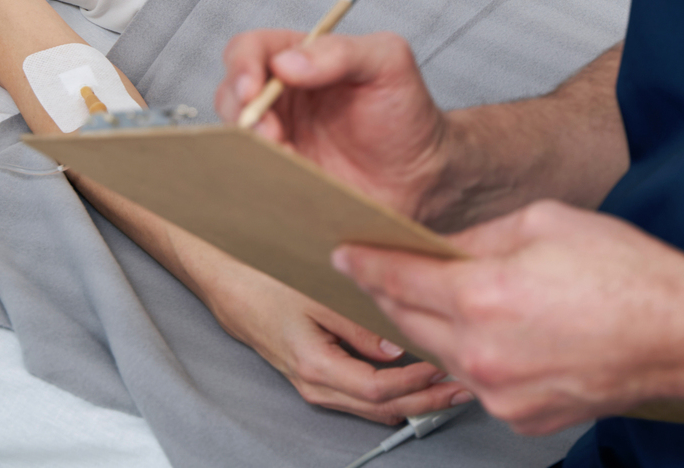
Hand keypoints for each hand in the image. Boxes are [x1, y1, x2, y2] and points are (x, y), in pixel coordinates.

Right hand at [189, 248, 465, 424]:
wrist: (220, 274)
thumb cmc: (257, 277)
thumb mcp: (314, 294)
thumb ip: (357, 323)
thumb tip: (398, 347)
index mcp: (314, 367)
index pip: (380, 391)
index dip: (418, 384)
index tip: (448, 369)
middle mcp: (313, 384)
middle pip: (380, 408)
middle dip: (426, 401)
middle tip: (463, 388)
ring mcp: (311, 383)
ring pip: (371, 406)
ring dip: (411, 398)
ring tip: (447, 384)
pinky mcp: (312, 372)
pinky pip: (359, 394)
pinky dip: (391, 390)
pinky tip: (411, 374)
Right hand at [216, 30, 450, 220]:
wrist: (424, 176)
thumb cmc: (406, 112)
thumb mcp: (388, 63)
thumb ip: (342, 52)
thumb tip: (286, 63)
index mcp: (300, 60)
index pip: (250, 50)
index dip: (242, 66)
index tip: (253, 90)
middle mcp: (282, 98)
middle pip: (231, 94)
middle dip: (241, 112)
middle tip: (270, 132)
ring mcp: (278, 139)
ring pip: (235, 137)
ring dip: (250, 147)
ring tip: (286, 158)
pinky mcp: (281, 176)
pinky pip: (251, 175)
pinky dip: (258, 176)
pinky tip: (287, 179)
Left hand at [333, 200, 683, 435]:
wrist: (682, 336)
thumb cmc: (628, 276)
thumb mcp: (543, 223)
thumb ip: (478, 238)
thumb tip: (442, 249)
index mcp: (483, 296)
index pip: (398, 278)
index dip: (365, 263)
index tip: (345, 255)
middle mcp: (483, 353)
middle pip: (407, 322)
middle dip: (392, 294)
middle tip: (387, 271)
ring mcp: (501, 394)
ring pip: (439, 356)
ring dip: (433, 327)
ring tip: (456, 299)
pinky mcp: (521, 417)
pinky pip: (478, 382)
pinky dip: (474, 357)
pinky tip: (499, 332)